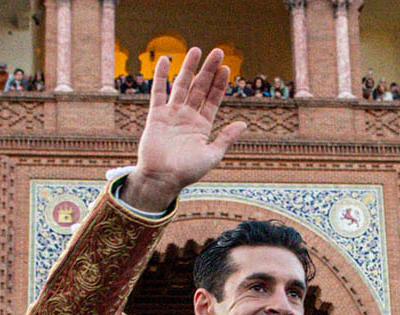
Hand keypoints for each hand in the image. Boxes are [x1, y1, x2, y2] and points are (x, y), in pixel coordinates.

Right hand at [123, 47, 246, 210]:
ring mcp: (172, 115)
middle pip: (199, 88)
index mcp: (202, 126)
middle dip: (208, 70)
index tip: (226, 69)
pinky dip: (161, 76)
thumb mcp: (212, 155)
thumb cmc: (188, 172)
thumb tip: (244, 123)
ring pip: (181, 86)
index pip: (213, 99)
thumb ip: (226, 138)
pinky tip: (165, 61)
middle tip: (217, 52)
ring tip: (196, 50)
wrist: (162, 179)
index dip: (220, 84)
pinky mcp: (156, 116)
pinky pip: (158, 92)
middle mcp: (188, 117)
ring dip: (188, 68)